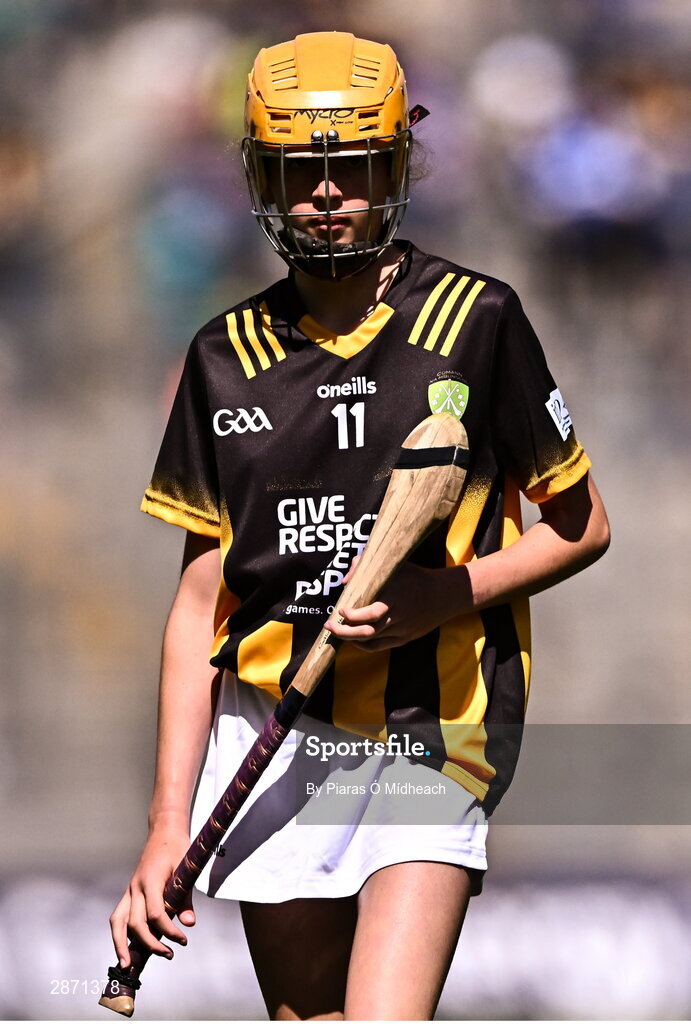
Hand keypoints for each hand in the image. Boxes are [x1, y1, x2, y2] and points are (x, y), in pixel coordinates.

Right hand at [109, 815, 194, 967]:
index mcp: (151, 880)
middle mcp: (136, 887)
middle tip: (167, 955)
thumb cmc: (177, 848)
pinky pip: (119, 916)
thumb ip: (186, 898)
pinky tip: (126, 948)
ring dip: (121, 944)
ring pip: (118, 921)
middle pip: (134, 923)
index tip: (182, 940)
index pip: (155, 913)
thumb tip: (189, 923)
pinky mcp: (129, 893)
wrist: (164, 831)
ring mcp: (130, 890)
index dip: (168, 931)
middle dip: (148, 944)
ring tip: (127, 964)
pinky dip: (120, 933)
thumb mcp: (186, 870)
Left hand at [325, 559, 468, 650]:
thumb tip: (344, 582)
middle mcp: (398, 617)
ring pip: (371, 642)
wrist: (444, 595)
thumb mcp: (393, 564)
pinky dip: (364, 644)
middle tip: (328, 625)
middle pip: (367, 632)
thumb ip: (364, 566)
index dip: (353, 616)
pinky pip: (380, 646)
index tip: (341, 609)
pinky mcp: (404, 639)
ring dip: (351, 638)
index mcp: (394, 598)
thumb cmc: (414, 576)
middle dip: (344, 632)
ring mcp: (402, 630)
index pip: (371, 613)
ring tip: (337, 631)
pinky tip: (353, 638)